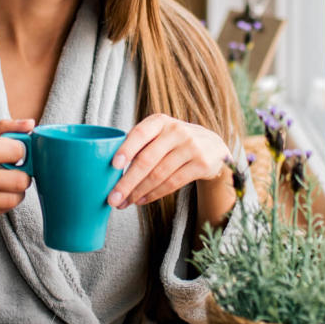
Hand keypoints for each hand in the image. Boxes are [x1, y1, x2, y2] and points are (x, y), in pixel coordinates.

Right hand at [0, 118, 33, 227]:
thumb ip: (0, 129)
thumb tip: (31, 124)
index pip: (15, 150)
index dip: (22, 151)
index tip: (16, 153)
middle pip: (20, 179)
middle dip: (25, 174)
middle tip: (17, 171)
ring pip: (14, 198)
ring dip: (18, 191)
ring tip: (9, 183)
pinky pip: (2, 210)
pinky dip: (5, 202)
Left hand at [106, 114, 229, 207]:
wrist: (213, 146)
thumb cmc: (175, 141)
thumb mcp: (161, 133)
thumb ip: (140, 144)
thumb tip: (110, 169)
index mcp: (160, 121)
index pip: (140, 133)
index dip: (126, 149)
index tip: (112, 165)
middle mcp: (176, 131)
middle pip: (147, 160)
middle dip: (127, 182)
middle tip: (112, 198)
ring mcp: (191, 147)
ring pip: (158, 175)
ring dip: (138, 192)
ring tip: (125, 202)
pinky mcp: (201, 164)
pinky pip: (173, 183)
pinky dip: (154, 194)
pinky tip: (142, 200)